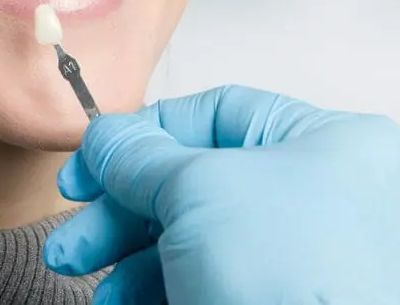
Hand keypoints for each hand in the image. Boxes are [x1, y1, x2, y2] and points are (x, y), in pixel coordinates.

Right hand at [44, 85, 399, 304]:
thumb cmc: (278, 269)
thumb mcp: (196, 189)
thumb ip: (139, 155)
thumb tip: (103, 135)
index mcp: (330, 142)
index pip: (218, 112)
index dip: (145, 132)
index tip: (88, 161)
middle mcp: (322, 191)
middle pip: (195, 175)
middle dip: (119, 204)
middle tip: (69, 227)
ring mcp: (301, 251)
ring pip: (192, 230)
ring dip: (123, 249)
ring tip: (72, 269)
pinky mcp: (277, 297)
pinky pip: (206, 274)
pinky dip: (153, 283)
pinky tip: (115, 300)